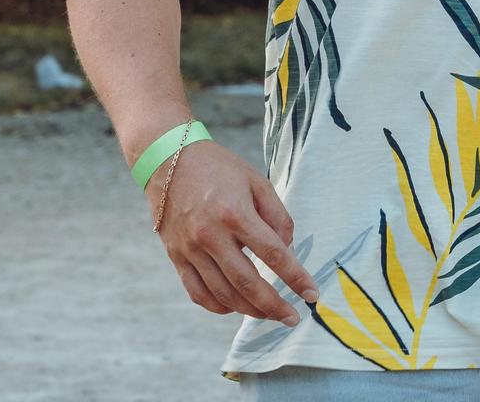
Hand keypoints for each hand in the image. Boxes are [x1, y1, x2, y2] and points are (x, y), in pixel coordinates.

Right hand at [147, 140, 318, 324]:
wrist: (168, 161)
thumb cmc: (218, 169)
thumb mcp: (256, 181)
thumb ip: (277, 216)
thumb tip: (287, 248)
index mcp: (235, 213)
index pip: (273, 254)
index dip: (295, 277)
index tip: (312, 293)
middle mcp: (210, 235)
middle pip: (247, 283)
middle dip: (274, 306)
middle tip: (292, 318)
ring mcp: (190, 249)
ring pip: (223, 294)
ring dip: (249, 310)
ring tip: (269, 314)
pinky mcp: (176, 257)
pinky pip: (197, 292)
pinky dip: (218, 306)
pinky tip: (235, 306)